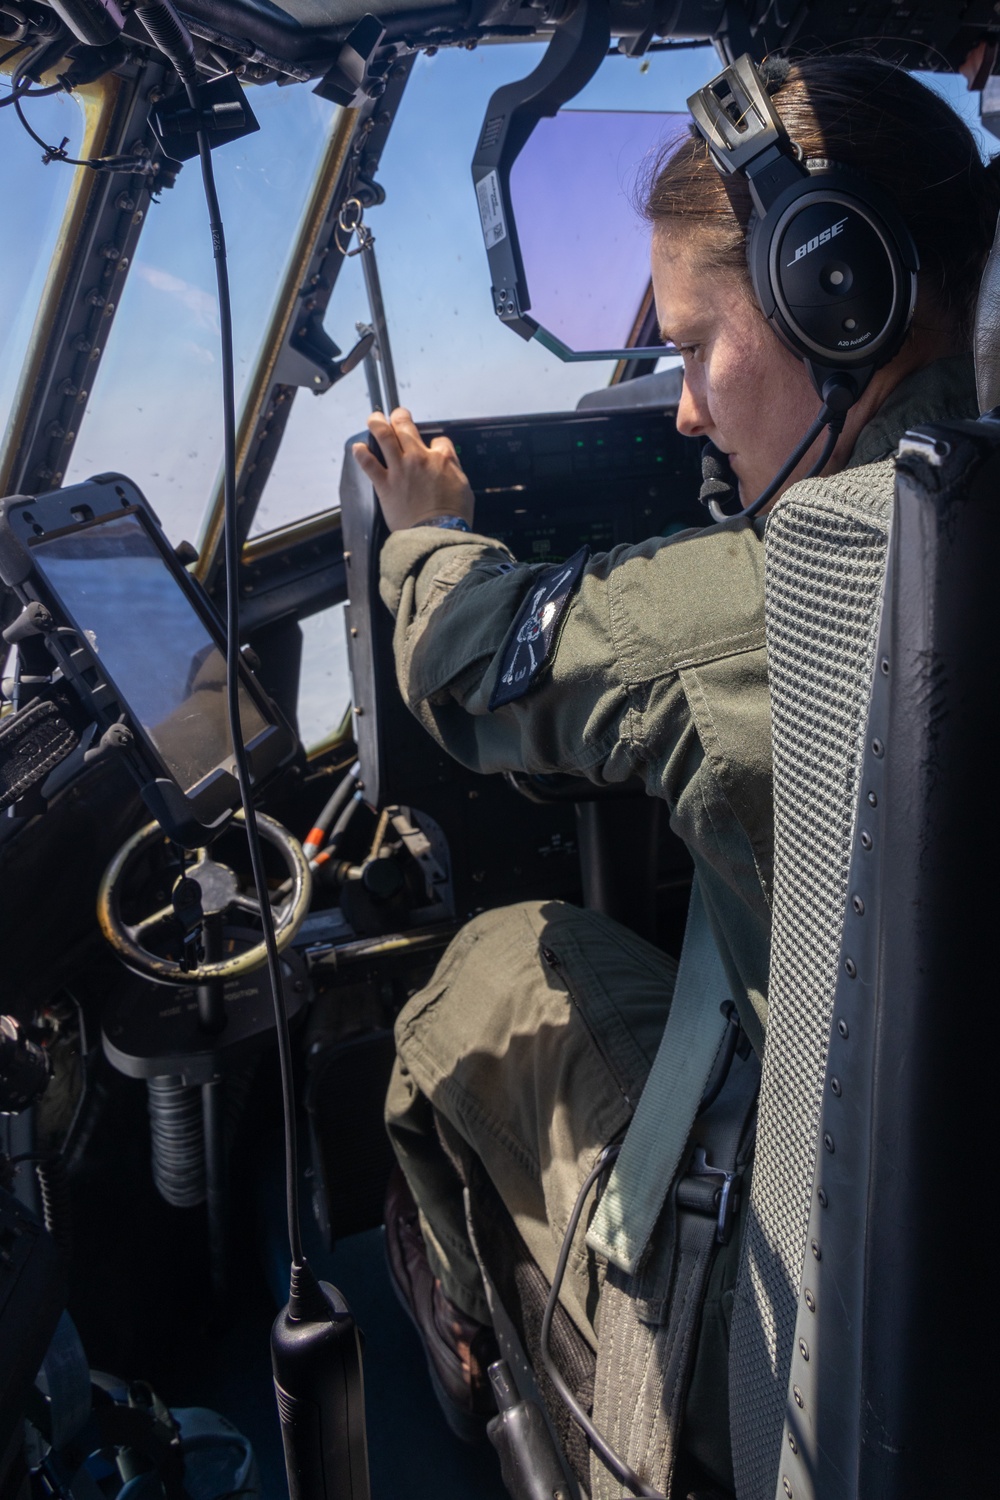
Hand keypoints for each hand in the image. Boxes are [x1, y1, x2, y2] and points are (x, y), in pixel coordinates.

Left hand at [351, 407, 474, 532]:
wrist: (438, 534)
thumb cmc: (453, 517)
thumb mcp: (464, 487)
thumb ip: (454, 470)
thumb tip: (448, 464)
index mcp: (442, 459)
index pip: (438, 439)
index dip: (435, 442)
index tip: (432, 448)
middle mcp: (419, 458)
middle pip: (406, 427)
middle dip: (400, 416)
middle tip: (398, 414)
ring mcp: (400, 470)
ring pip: (384, 436)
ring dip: (376, 423)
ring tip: (374, 418)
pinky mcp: (386, 485)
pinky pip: (369, 464)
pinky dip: (361, 454)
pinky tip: (357, 448)